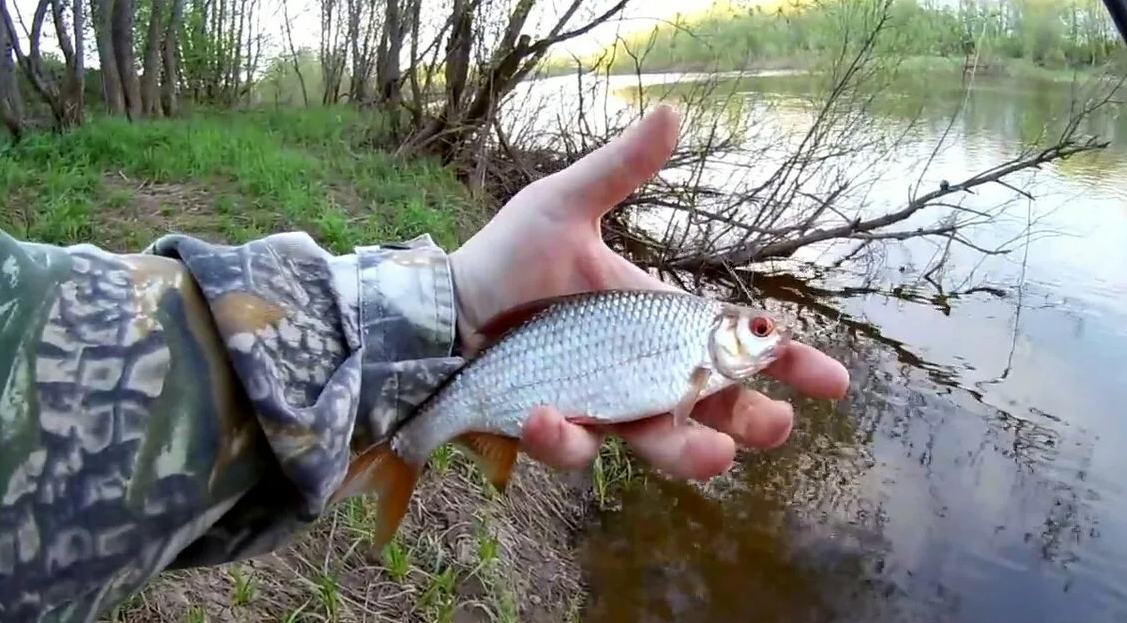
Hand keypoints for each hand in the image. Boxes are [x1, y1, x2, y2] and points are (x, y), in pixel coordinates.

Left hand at [448, 105, 848, 480]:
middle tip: (776, 425)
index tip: (832, 380)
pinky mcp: (554, 427)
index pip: (733, 343)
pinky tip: (547, 411)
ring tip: (713, 456)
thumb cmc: (507, 259)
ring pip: (657, 444)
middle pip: (713, 409)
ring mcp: (600, 403)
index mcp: (655, 321)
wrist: (443, 307)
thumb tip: (671, 113)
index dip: (786, 361)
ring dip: (687, 453)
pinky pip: (570, 444)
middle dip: (751, 422)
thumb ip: (618, 171)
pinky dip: (562, 435)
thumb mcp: (564, 206)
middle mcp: (639, 370)